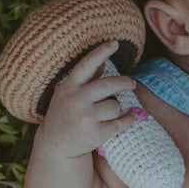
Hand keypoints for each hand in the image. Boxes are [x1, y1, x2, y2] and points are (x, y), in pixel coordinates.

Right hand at [39, 41, 136, 157]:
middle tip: (132, 83)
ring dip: (117, 109)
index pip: (87, 65)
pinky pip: (121, 123)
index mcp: (69, 87)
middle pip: (109, 85)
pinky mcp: (95, 134)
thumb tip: (102, 61)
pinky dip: (128, 120)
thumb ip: (86, 79)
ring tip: (109, 113)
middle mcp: (76, 100)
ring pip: (115, 106)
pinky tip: (127, 119)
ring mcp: (85, 117)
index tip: (115, 43)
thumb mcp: (69, 93)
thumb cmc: (66, 114)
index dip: (101, 52)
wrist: (56, 145)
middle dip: (125, 83)